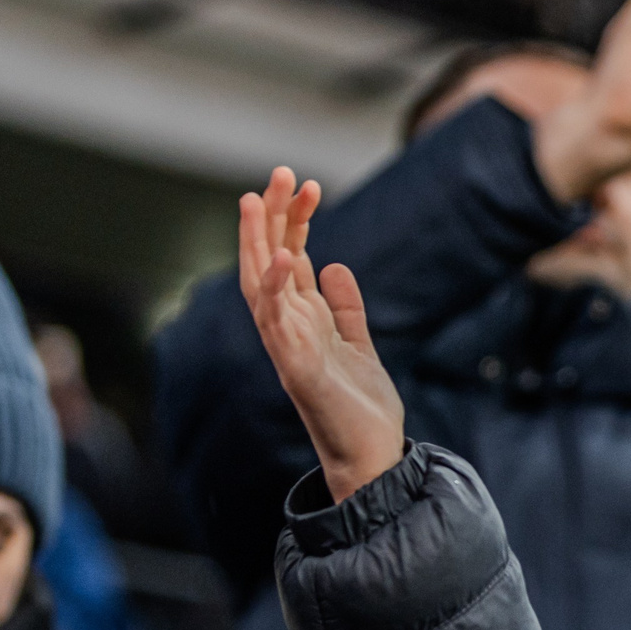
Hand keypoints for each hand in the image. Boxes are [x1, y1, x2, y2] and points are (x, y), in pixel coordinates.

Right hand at [237, 168, 404, 503]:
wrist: (373, 458)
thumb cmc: (361, 409)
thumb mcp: (359, 346)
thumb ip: (346, 309)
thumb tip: (334, 266)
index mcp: (302, 322)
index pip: (288, 260)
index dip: (293, 221)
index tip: (305, 185)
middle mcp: (288, 331)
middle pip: (268, 261)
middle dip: (270, 217)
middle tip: (278, 171)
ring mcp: (288, 350)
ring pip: (261, 286)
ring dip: (259, 242)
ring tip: (257, 199)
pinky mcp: (298, 372)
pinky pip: (279, 327)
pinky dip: (276, 292)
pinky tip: (282, 259)